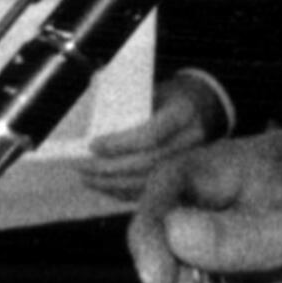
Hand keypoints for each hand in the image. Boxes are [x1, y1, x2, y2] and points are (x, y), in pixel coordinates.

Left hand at [82, 74, 229, 200]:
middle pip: (147, 162)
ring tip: (86, 177)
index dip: (120, 144)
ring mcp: (191, 160)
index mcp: (184, 112)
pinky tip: (103, 185)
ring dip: (111, 183)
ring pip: (147, 181)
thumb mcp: (153, 91)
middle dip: (109, 167)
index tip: (93, 145)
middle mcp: (192, 139)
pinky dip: (122, 191)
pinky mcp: (184, 176)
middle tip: (81, 166)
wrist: (199, 106)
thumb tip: (99, 129)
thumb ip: (131, 107)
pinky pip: (150, 190)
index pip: (152, 134)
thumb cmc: (168, 97)